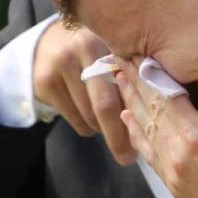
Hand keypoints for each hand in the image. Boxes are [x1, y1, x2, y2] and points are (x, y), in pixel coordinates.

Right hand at [33, 21, 135, 164]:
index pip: (127, 85)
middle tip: (127, 157)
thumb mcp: (113, 54)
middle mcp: (82, 49)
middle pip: (104, 105)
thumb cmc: (93, 53)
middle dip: (118, 136)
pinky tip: (89, 117)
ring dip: (102, 129)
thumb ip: (131, 76)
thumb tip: (152, 118)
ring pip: (89, 117)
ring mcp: (60, 65)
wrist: (49, 40)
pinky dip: (86, 127)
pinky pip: (74, 119)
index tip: (148, 137)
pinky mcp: (44, 82)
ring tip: (108, 126)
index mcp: (108, 41)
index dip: (139, 113)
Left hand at [118, 49, 197, 197]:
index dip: (148, 73)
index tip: (136, 54)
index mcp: (194, 137)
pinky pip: (148, 153)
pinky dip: (136, 132)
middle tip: (121, 59)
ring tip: (121, 81)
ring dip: (131, 104)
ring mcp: (172, 172)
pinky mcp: (174, 186)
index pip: (162, 96)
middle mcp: (176, 154)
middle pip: (148, 111)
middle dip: (134, 83)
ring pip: (143, 131)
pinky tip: (129, 120)